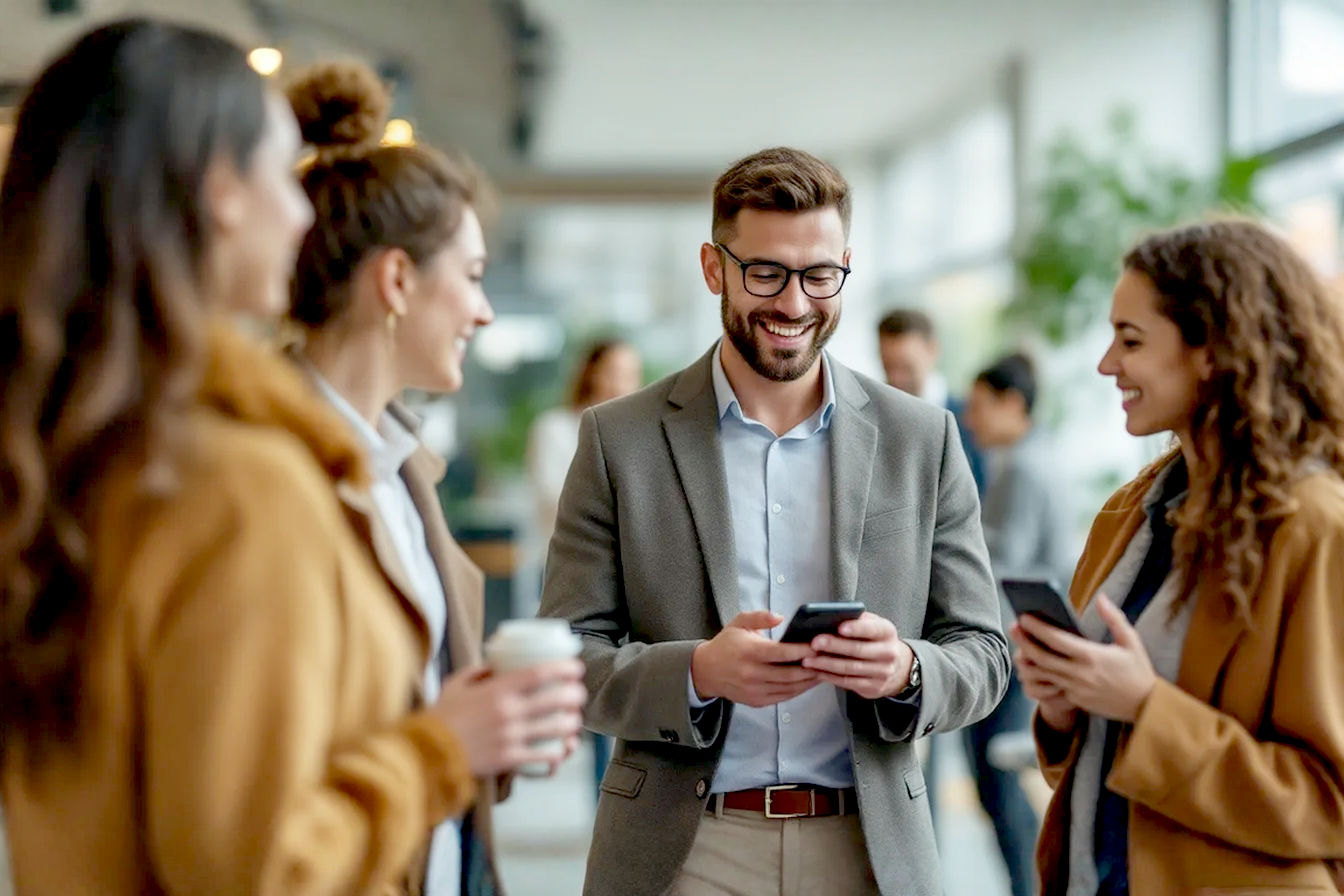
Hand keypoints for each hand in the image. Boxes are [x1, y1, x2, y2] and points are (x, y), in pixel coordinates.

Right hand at [429, 659, 586, 776]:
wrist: (425, 752)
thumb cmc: (440, 716)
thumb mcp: (456, 684)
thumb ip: (477, 672)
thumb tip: (495, 664)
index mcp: (497, 690)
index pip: (540, 673)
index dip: (564, 668)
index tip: (576, 667)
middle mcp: (509, 712)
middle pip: (556, 699)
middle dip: (575, 696)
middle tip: (579, 694)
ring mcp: (511, 736)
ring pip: (556, 728)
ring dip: (571, 724)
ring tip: (574, 721)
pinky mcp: (509, 759)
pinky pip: (543, 757)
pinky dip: (557, 753)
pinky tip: (561, 750)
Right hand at [690, 610, 819, 706]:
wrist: (706, 671)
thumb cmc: (727, 644)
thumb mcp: (739, 623)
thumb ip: (760, 616)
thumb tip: (781, 617)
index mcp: (749, 652)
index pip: (782, 653)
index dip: (802, 650)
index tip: (819, 645)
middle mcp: (752, 674)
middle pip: (790, 674)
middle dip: (812, 668)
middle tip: (828, 659)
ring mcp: (755, 690)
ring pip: (790, 688)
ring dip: (809, 681)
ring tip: (824, 670)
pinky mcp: (757, 701)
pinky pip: (784, 697)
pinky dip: (799, 690)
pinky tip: (809, 681)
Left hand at [800, 612, 913, 699]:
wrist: (896, 667)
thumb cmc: (875, 640)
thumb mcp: (872, 625)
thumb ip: (856, 620)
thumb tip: (830, 617)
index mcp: (887, 632)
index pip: (872, 629)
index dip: (856, 628)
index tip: (840, 627)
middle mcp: (888, 653)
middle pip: (858, 650)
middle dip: (834, 646)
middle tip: (814, 642)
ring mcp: (882, 673)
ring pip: (850, 668)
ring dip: (826, 664)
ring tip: (808, 659)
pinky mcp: (873, 688)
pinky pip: (847, 682)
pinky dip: (829, 676)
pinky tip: (816, 671)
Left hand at [1012, 594, 1156, 722]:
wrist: (1147, 707)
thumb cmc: (1138, 670)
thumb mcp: (1131, 641)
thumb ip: (1114, 618)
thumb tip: (1101, 597)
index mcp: (1092, 656)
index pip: (1057, 640)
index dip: (1037, 628)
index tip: (1024, 616)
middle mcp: (1080, 674)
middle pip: (1042, 657)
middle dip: (1024, 641)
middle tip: (1013, 627)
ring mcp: (1076, 689)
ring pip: (1043, 673)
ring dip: (1028, 658)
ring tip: (1019, 645)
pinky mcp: (1075, 699)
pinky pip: (1052, 685)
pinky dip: (1041, 674)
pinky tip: (1033, 662)